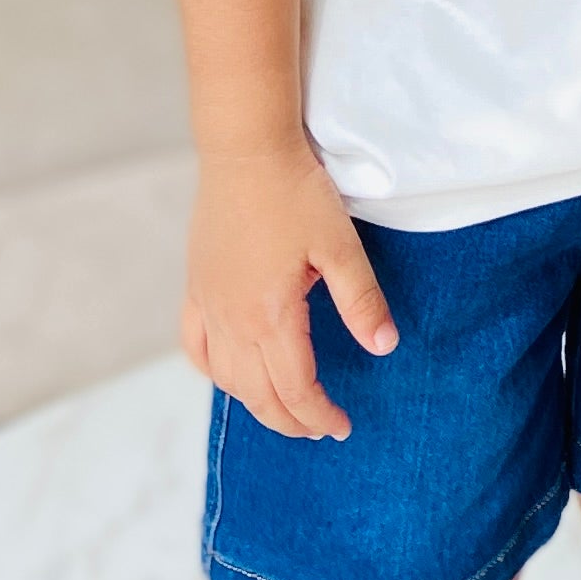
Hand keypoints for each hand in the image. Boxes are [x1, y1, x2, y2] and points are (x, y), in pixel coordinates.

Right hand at [183, 140, 394, 439]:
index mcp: (270, 317)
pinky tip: (230, 375)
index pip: (295, 390)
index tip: (343, 426)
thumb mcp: (340, 246)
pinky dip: (214, 371)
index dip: (320, 416)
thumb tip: (384, 347)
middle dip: (291, 421)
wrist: (245, 150)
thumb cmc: (295, 192)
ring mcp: (208, 305)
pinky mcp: (196, 287)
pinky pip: (196, 346)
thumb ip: (362, 301)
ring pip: (226, 378)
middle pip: (259, 396)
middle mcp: (232, 321)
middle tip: (320, 429)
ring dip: (256, 403)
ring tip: (285, 409)